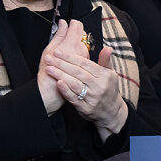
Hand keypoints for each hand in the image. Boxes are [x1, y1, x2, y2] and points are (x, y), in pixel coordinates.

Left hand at [44, 20, 128, 139]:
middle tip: (49, 58)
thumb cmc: (109, 90)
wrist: (112, 112)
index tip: (58, 52)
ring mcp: (92, 98)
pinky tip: (57, 83)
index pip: (85, 64)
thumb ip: (105, 61)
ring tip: (49, 68)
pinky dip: (65, 90)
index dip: (70, 57)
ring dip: (60, 75)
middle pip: (78, 72)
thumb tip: (107, 48)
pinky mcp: (86, 108)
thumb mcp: (111, 74)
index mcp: (104, 76)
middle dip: (61, 64)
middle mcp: (99, 86)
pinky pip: (74, 97)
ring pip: (74, 84)